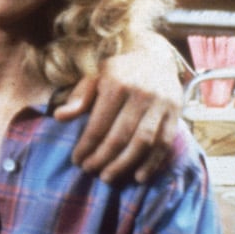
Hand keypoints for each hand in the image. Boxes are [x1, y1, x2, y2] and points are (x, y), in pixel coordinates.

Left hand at [55, 34, 182, 183]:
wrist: (154, 56)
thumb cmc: (117, 71)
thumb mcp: (94, 77)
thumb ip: (79, 98)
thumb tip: (59, 117)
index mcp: (116, 84)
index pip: (99, 123)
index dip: (87, 145)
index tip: (77, 160)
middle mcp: (140, 94)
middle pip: (121, 135)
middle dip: (104, 158)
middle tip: (90, 171)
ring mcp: (161, 104)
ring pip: (144, 142)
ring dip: (126, 164)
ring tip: (109, 177)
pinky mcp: (176, 113)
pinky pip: (165, 143)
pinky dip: (153, 162)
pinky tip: (139, 176)